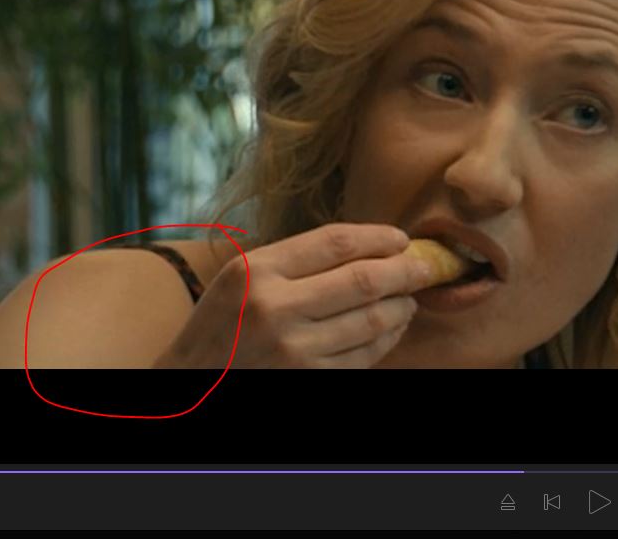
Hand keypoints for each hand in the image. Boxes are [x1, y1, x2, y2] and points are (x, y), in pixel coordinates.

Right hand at [155, 223, 434, 367]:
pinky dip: (388, 338)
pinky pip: (363, 355)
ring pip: (372, 320)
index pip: (336, 242)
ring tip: (410, 298)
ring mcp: (292, 349)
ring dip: (402, 306)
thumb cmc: (221, 321)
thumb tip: (370, 246)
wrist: (191, 381)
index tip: (401, 238)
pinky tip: (392, 326)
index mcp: (257, 270)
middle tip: (426, 266)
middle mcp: (274, 307)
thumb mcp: (242, 275)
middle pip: (363, 279)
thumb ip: (296, 258)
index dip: (379, 237)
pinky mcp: (306, 379)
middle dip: (406, 271)